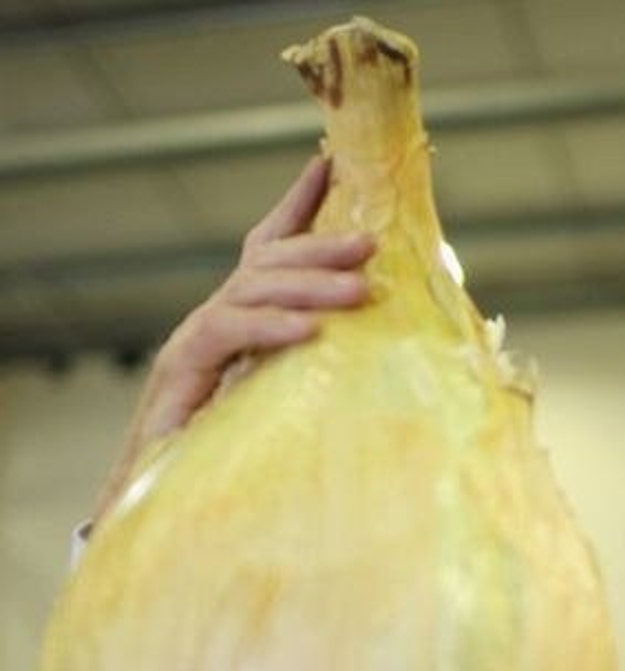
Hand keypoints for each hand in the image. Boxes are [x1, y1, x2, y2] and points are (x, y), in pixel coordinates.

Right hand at [92, 155, 374, 525]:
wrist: (176, 500)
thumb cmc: (246, 452)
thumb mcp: (301, 401)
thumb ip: (334, 370)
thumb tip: (396, 345)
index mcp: (247, 319)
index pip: (270, 248)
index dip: (297, 206)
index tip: (329, 165)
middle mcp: (220, 319)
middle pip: (269, 263)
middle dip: (320, 246)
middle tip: (372, 243)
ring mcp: (196, 340)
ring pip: (252, 291)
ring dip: (310, 287)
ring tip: (362, 291)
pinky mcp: (181, 370)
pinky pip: (226, 334)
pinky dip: (269, 329)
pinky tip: (309, 332)